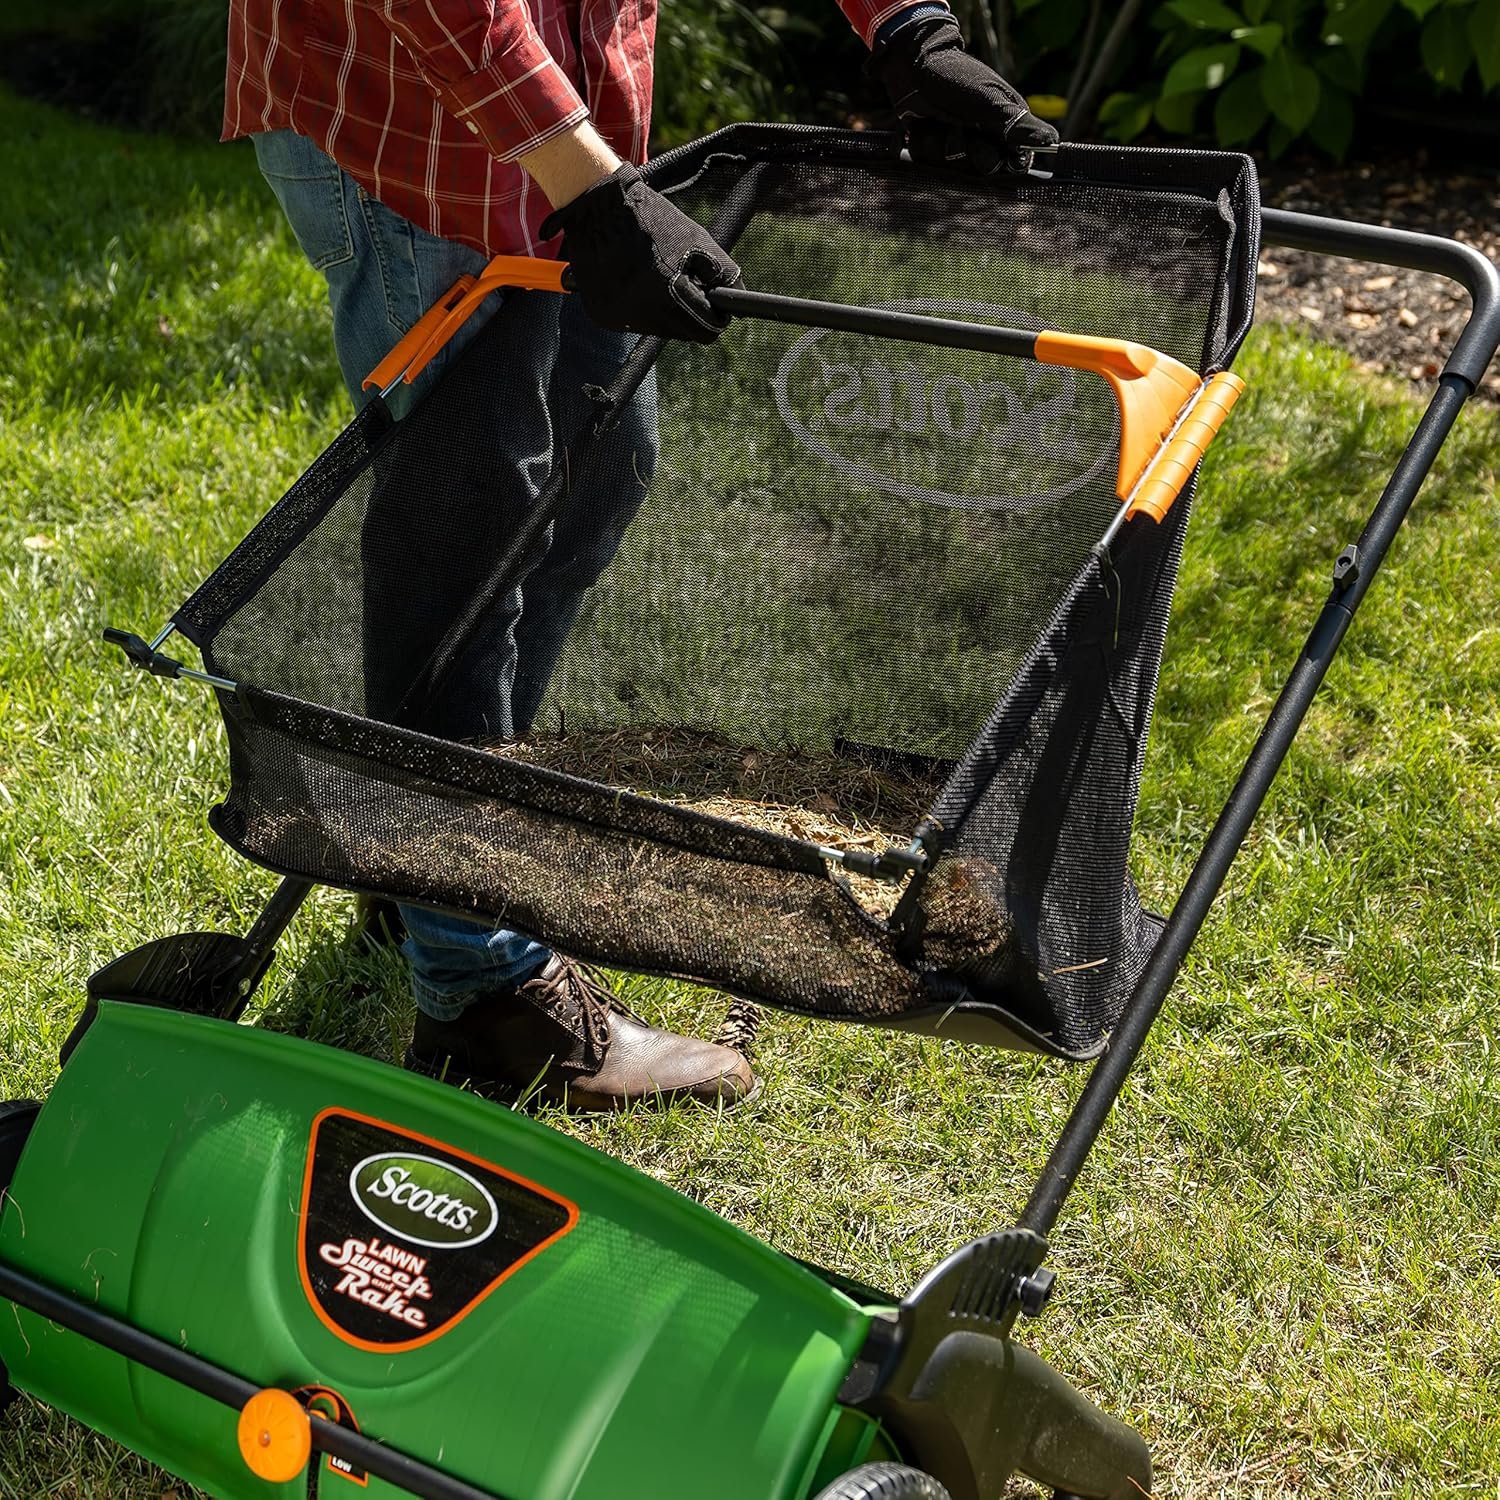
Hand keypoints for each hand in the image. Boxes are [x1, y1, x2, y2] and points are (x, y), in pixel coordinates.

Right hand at [540, 164, 741, 342]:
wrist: (598, 210)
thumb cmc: (652, 220)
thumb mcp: (696, 240)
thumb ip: (722, 272)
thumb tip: (735, 298)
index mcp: (670, 294)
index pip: (706, 331)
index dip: (715, 316)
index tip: (714, 304)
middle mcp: (644, 313)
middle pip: (683, 334)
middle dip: (691, 313)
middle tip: (686, 286)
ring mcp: (621, 318)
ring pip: (658, 329)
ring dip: (665, 310)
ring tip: (657, 278)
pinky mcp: (603, 317)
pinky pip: (633, 322)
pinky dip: (640, 307)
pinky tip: (634, 281)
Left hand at [870, 13, 1058, 174]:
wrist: (914, 66)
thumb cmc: (957, 76)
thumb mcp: (990, 99)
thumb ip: (1017, 124)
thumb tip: (1051, 142)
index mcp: (1007, 126)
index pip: (1017, 162)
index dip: (1007, 161)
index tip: (999, 149)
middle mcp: (985, 139)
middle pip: (985, 170)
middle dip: (972, 151)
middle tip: (964, 127)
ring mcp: (958, 147)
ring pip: (954, 169)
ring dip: (944, 144)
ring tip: (940, 120)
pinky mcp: (933, 151)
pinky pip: (930, 163)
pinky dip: (926, 143)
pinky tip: (925, 124)